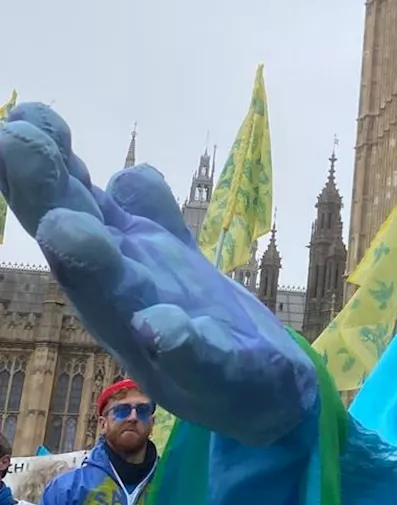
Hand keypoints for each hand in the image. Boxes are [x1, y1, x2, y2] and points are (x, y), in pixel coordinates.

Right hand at [0, 105, 315, 446]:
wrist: (263, 391)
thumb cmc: (196, 318)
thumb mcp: (168, 258)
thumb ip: (145, 212)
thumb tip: (121, 171)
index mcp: (119, 261)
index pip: (75, 206)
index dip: (46, 163)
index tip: (21, 113)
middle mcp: (127, 296)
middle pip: (80, 243)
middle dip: (47, 196)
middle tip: (14, 141)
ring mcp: (167, 338)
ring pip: (120, 299)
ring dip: (92, 264)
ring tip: (67, 230)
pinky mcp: (219, 373)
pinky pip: (198, 358)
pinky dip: (180, 343)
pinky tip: (165, 328)